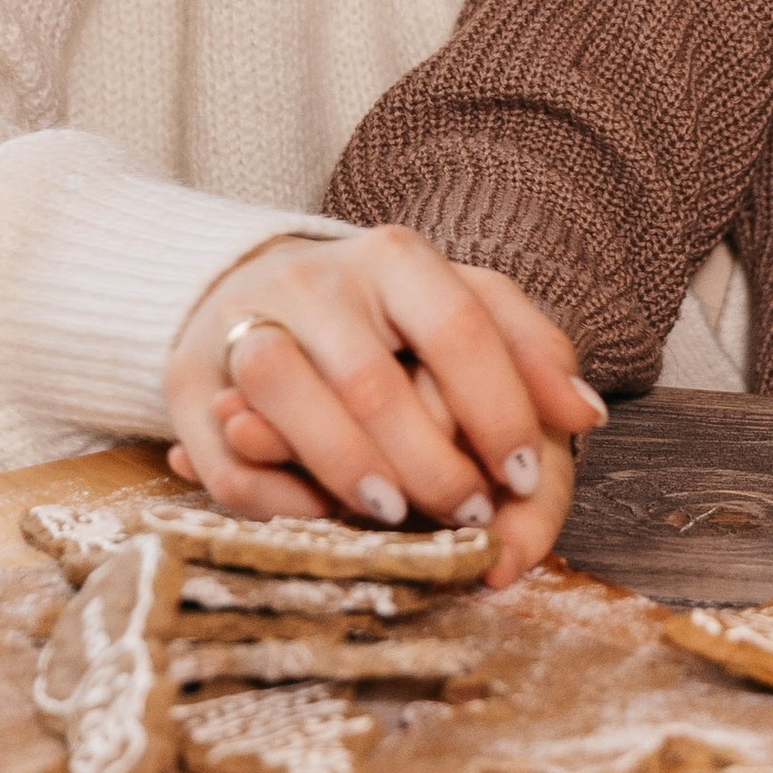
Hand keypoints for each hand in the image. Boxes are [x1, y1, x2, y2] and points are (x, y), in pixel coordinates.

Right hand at [162, 228, 604, 586]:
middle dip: (430, 465)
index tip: (517, 474)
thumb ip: (529, 350)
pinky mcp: (187, 385)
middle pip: (373, 381)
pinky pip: (225, 457)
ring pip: (284, 398)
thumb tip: (585, 414)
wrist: (252, 288)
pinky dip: (276, 499)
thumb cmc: (382, 317)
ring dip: (346, 469)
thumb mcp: (463, 308)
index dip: (496, 410)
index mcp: (393, 256)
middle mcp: (313, 280)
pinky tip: (322, 516)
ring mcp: (240, 326)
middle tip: (466, 514)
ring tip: (391, 514)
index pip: (458, 329)